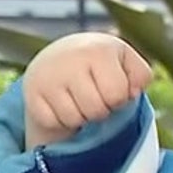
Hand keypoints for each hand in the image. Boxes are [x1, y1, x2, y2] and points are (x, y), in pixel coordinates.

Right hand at [21, 32, 152, 146]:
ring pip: (75, 119)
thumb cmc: (101, 62)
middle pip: (96, 110)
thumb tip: (133, 93)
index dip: (119, 98)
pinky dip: (62, 120)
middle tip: (95, 95)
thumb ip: (141, 75)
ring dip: (82, 116)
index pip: (117, 95)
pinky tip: (62, 103)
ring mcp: (47, 77)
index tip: (112, 87)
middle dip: (101, 109)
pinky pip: (54, 123)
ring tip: (79, 99)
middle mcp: (69, 60)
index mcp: (98, 50)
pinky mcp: (32, 95)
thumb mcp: (126, 61)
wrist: (59, 56)